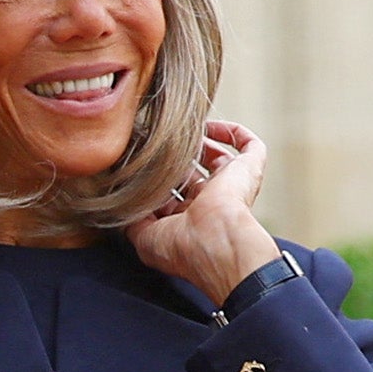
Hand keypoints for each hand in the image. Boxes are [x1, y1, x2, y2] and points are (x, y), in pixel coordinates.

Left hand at [125, 117, 282, 308]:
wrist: (216, 241)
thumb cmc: (182, 246)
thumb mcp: (145, 239)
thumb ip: (132, 223)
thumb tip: (123, 209)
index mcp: (189, 219)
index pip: (172, 195)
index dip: (156, 181)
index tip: (138, 166)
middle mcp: (211, 202)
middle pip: (193, 173)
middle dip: (174, 159)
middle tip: (154, 143)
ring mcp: (231, 185)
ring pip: (218, 156)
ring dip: (199, 143)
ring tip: (177, 131)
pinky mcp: (249, 169)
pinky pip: (248, 145)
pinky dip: (231, 132)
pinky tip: (208, 125)